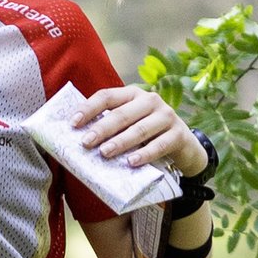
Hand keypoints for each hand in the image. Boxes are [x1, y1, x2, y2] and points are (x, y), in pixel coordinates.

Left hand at [73, 83, 205, 177]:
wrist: (183, 145)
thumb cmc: (147, 134)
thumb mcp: (130, 124)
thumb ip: (111, 126)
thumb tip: (78, 138)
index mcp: (133, 94)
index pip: (107, 96)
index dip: (89, 108)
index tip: (73, 124)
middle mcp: (150, 101)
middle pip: (122, 114)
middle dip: (102, 129)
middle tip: (86, 142)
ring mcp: (166, 116)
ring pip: (139, 129)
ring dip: (120, 142)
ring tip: (105, 152)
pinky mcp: (178, 134)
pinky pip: (159, 145)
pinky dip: (144, 154)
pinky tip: (131, 162)